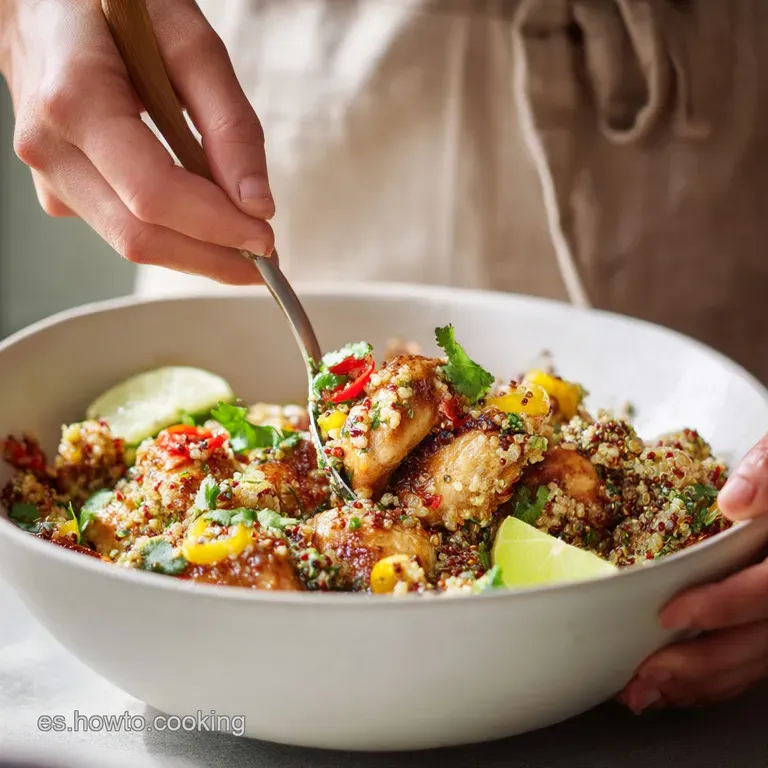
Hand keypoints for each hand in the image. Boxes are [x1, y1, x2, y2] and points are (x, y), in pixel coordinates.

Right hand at [0, 0, 274, 282]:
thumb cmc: (115, 3)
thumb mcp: (186, 38)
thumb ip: (228, 121)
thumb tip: (256, 204)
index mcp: (76, 99)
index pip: (154, 196)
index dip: (216, 228)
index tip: (266, 240)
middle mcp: (50, 146)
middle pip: (140, 236)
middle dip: (212, 258)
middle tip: (265, 258)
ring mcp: (48, 173)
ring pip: (130, 242)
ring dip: (195, 252)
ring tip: (242, 240)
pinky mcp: (58, 188)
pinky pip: (121, 226)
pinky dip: (171, 232)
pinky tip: (202, 215)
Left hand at [620, 435, 767, 712]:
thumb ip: (765, 472)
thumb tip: (734, 502)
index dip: (724, 605)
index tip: (672, 614)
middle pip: (762, 642)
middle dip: (702, 663)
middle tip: (645, 673)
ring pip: (757, 661)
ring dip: (702, 683)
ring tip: (646, 691)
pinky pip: (753, 663)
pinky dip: (715, 681)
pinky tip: (675, 689)